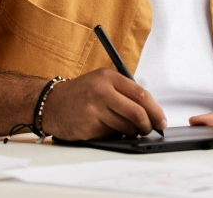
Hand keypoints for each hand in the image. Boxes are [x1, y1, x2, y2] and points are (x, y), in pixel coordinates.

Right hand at [44, 67, 166, 140]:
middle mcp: (101, 91)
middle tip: (150, 129)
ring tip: (127, 129)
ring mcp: (94, 109)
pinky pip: (112, 135)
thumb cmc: (80, 94)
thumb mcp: (101, 82)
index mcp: (108, 77)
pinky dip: (115, 135)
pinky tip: (108, 129)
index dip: (155, 109)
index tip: (161, 119)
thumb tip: (151, 111)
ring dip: (132, 131)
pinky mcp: (88, 126)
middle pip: (137, 112)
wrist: (50, 104)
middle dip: (148, 124)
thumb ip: (124, 91)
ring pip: (126, 126)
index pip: (141, 94)